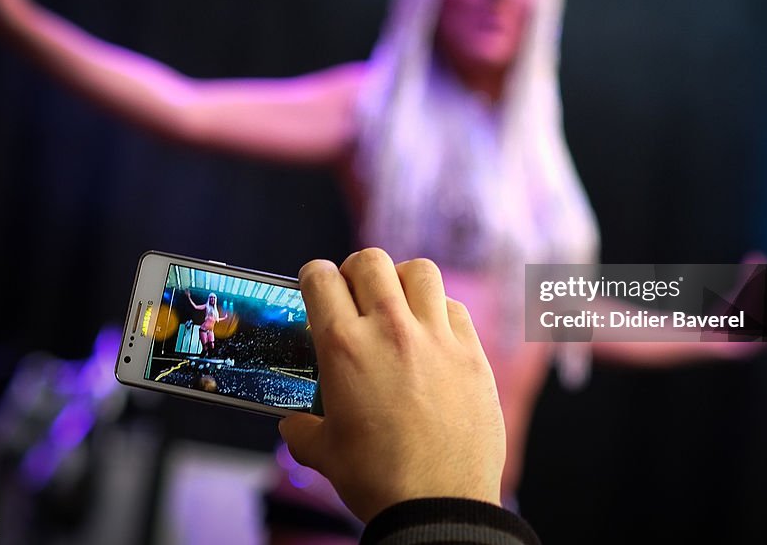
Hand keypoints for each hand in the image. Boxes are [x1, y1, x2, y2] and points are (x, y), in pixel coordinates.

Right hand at [278, 247, 505, 522]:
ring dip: (403, 280)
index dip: (314, 277)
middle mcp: (389, 329)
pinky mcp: (472, 352)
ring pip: (419, 271)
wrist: (440, 505)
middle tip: (356, 294)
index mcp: (344, 347)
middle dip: (356, 271)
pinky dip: (440, 311)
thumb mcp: (325, 452)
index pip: (321, 277)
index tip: (316, 286)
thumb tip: (294, 424)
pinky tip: (433, 334)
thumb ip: (303, 429)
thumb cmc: (379, 479)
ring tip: (399, 303)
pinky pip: (454, 307)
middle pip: (370, 261)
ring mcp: (435, 337)